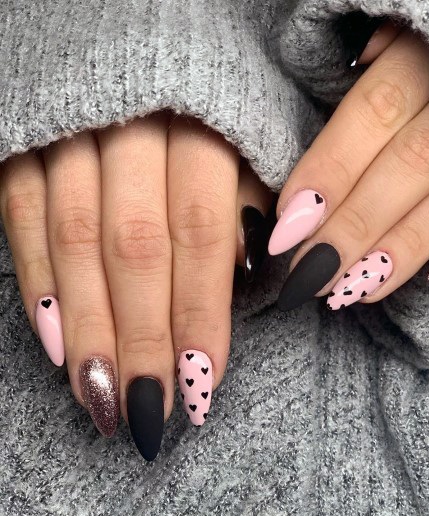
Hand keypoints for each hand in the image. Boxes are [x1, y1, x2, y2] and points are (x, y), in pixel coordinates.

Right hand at [0, 113, 271, 459]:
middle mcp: (135, 125)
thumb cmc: (209, 101)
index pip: (200, 236)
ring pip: (74, 240)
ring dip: (88, 328)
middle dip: (141, 338)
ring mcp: (72, 130)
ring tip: (100, 399)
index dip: (199, 316)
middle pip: (135, 248)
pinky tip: (55, 345)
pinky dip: (38, 282)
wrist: (138, 33)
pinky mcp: (24, 137)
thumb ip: (250, 203)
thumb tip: (254, 273)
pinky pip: (22, 216)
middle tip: (148, 414)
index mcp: (204, 125)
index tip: (202, 386)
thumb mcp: (249, 137)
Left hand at [269, 27, 428, 310]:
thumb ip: (366, 82)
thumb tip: (335, 95)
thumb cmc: (423, 77)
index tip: (288, 229)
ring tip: (353, 290)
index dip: (330, 173)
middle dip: (355, 227)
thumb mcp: (389, 56)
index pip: (375, 114)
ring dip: (402, 249)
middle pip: (411, 163)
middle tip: (310, 277)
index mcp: (423, 57)